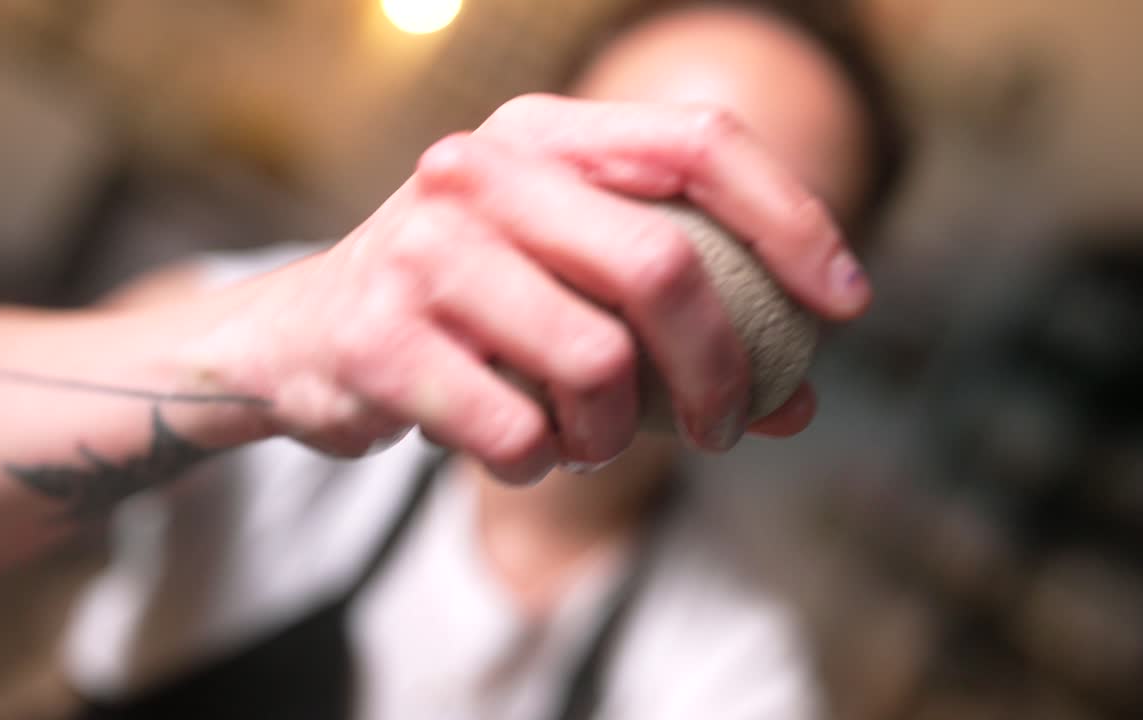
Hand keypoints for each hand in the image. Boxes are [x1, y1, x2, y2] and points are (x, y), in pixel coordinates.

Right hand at [200, 95, 869, 482]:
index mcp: (542, 132)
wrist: (298, 336)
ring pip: (597, 364)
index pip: (699, 141)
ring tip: (590, 438)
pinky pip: (520, 433)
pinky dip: (540, 461)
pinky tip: (518, 445)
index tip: (844, 305)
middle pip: (664, 265)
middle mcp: (480, 170)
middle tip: (727, 425)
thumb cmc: (465, 306)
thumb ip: (682, 321)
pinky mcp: (380, 340)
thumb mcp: (568, 280)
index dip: (793, 220)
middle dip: (722, 370)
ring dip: (618, 434)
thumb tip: (799, 399)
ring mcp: (422, 249)